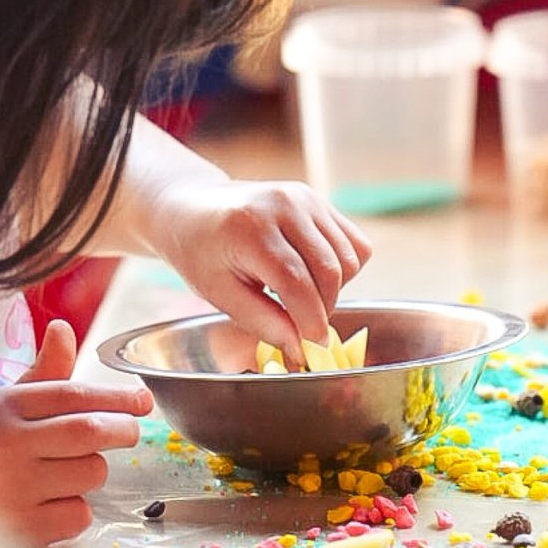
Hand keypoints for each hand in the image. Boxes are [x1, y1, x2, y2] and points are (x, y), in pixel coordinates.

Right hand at [0, 321, 153, 547]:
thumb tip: (64, 329)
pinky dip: (72, 516)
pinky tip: (44, 510)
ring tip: (58, 478)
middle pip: (90, 432)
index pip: (70, 393)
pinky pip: (77, 519)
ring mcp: (13, 492)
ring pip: (88, 478)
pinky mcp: (22, 533)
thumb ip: (37, 376)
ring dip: (87, 477)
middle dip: (120, 431)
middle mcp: (6, 446)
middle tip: (127, 433)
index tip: (142, 401)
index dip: (115, 396)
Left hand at [155, 177, 372, 355]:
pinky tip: (313, 275)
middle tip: (304, 327)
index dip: (310, 321)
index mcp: (251, 228)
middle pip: (330, 271)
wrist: (192, 208)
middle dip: (324, 310)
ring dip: (335, 290)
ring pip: (351, 258)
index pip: (297, 282)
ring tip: (302, 297)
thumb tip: (301, 347)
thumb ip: (262, 321)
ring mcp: (305, 198)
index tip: (311, 348)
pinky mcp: (318, 201)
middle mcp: (284, 205)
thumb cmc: (200, 253)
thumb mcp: (219, 294)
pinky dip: (344, 269)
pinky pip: (355, 244)